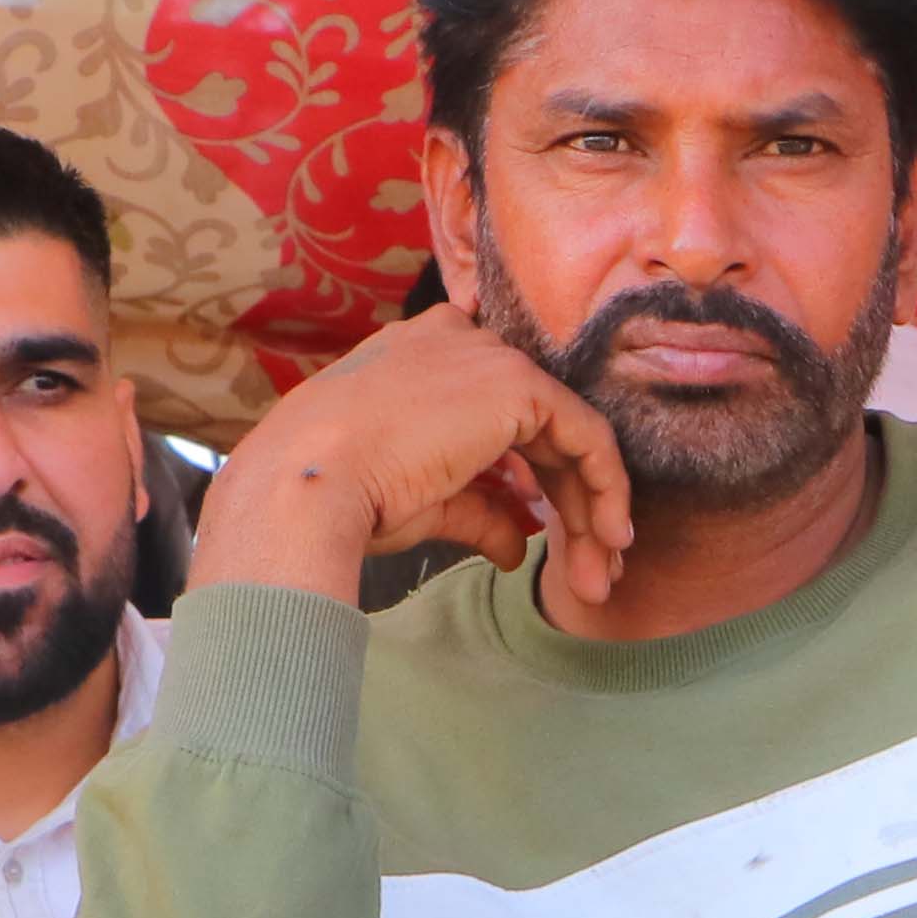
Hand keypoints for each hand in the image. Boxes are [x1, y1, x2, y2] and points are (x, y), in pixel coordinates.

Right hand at [193, 313, 637, 619]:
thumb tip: (516, 547)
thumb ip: (480, 509)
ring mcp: (490, 357)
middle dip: (572, 504)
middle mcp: (460, 343)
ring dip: (590, 510)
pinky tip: (607, 540)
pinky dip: (604, 490)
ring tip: (598, 575)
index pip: (499, 415)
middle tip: (591, 569)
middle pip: (539, 427)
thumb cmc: (343, 493)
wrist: (309, 482)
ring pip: (568, 435)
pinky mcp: (517, 385)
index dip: (532, 478)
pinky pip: (586, 437)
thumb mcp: (424, 501)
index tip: (545, 534)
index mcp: (423, 357)